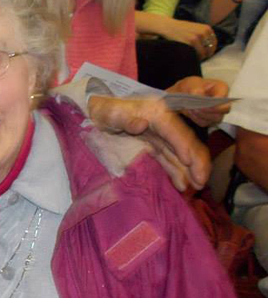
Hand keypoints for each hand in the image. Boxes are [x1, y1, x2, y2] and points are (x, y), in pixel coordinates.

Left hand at [88, 95, 210, 190]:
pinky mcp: (154, 145)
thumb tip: (141, 124)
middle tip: (202, 182)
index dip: (183, 144)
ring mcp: (159, 135)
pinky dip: (177, 171)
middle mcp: (163, 123)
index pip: (173, 128)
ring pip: (179, 153)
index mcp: (155, 112)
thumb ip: (124, 119)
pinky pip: (168, 158)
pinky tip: (183, 184)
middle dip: (196, 161)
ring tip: (197, 187)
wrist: (96, 110)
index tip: (190, 162)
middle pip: (184, 141)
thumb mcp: (109, 113)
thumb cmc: (103, 110)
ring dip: (189, 170)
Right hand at [162, 19, 216, 58]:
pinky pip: (195, 55)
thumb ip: (204, 34)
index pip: (214, 43)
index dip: (210, 50)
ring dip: (199, 57)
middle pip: (209, 49)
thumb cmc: (181, 28)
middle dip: (205, 54)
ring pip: (203, 53)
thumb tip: (210, 47)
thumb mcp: (196, 28)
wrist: (168, 26)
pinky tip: (189, 56)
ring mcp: (196, 38)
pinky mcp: (189, 43)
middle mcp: (203, 33)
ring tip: (194, 57)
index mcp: (207, 28)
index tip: (206, 54)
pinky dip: (193, 57)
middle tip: (199, 57)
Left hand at [166, 76, 229, 126]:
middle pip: (224, 110)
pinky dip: (196, 119)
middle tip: (195, 108)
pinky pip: (205, 123)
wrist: (182, 94)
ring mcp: (217, 111)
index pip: (225, 97)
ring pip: (215, 118)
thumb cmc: (190, 86)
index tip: (203, 103)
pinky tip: (190, 113)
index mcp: (221, 88)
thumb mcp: (191, 82)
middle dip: (208, 110)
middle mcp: (222, 101)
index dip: (216, 102)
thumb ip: (195, 87)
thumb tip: (199, 95)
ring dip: (201, 115)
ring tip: (190, 108)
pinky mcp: (209, 119)